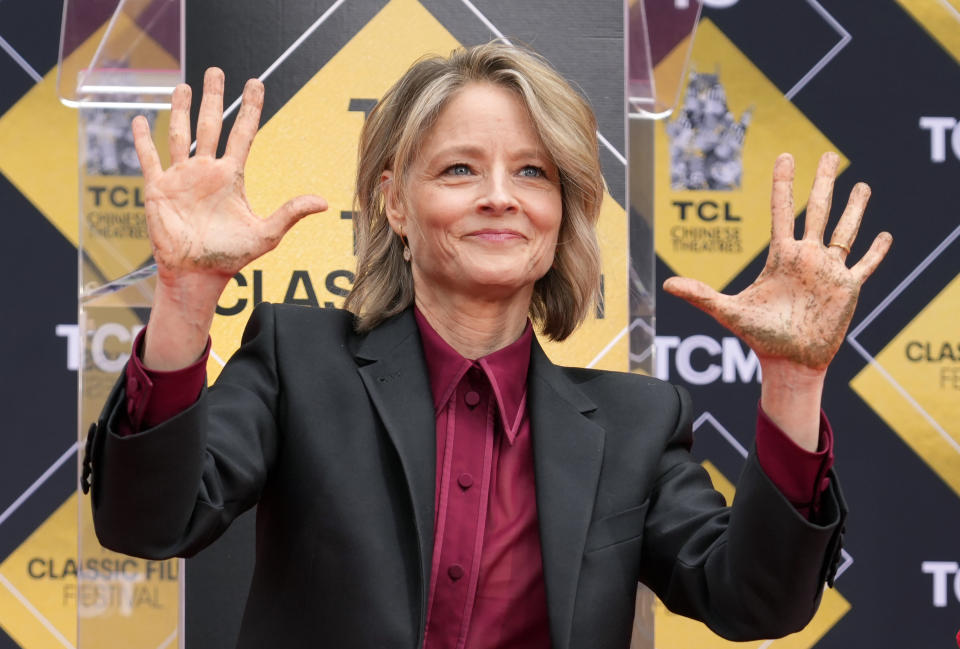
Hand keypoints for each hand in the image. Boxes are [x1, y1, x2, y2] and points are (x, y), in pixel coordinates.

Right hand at [132, 67, 327, 289]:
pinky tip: (139, 120)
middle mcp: (206, 171)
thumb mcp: (266, 234)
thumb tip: (323, 202)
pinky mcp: (158, 189)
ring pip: (179, 134)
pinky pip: (148, 159)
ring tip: (183, 86)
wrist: (197, 275)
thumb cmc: (231, 257)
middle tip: (216, 71)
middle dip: (212, 98)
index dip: (249, 108)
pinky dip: (142, 140)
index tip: (255, 83)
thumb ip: (290, 213)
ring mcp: (181, 178)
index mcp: (231, 177)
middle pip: (210, 125)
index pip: (242, 133)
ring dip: (179, 110)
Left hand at [663, 152, 891, 371]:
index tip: (785, 157)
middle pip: (818, 210)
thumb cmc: (760, 337)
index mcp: (781, 257)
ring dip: (855, 208)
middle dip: (823, 181)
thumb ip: (701, 296)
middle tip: (827, 154)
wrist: (789, 362)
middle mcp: (806, 258)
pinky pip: (865, 264)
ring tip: (862, 184)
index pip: (782, 211)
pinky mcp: (848, 289)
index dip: (783, 184)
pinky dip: (876, 251)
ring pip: (845, 231)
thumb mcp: (729, 312)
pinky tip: (885, 234)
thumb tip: (667, 285)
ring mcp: (828, 271)